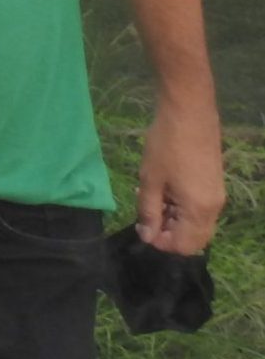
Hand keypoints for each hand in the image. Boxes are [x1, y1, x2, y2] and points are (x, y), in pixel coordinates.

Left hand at [136, 96, 223, 253]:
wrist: (189, 113)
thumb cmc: (166, 146)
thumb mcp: (150, 180)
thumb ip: (148, 211)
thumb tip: (147, 236)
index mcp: (199, 210)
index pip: (185, 245)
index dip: (162, 243)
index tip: (142, 228)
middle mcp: (214, 207)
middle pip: (194, 238)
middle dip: (169, 233)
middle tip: (146, 216)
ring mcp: (216, 195)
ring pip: (197, 223)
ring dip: (174, 219)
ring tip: (150, 200)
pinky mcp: (214, 183)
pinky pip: (199, 208)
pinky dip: (181, 208)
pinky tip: (162, 191)